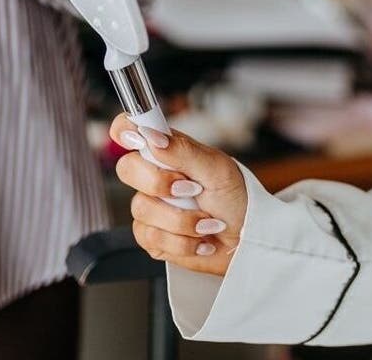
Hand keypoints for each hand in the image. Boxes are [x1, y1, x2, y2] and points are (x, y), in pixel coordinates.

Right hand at [112, 116, 248, 276]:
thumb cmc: (236, 199)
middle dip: (159, 183)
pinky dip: (182, 241)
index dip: (125, 129)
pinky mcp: (152, 236)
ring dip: (182, 219)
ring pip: (141, 208)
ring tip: (207, 221)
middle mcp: (155, 176)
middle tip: (191, 189)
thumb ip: (183, 151)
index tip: (135, 138)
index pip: (132, 130)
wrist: (246, 241)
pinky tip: (199, 239)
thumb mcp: (217, 169)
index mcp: (169, 151)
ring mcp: (151, 207)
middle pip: (127, 168)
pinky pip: (151, 237)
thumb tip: (152, 136)